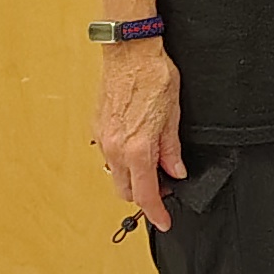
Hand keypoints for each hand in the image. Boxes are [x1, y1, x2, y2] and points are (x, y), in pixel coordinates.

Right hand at [95, 42, 183, 230]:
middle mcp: (115, 148)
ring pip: (115, 175)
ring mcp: (103, 139)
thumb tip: (175, 170)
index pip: (146, 194)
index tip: (164, 221)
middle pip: (126, 190)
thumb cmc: (153, 76)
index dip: (156, 213)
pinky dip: (123, 162)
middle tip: (165, 186)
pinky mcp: (98, 129)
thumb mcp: (173, 115)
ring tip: (154, 165)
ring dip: (133, 178)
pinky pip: (109, 157)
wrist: (129, 52)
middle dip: (145, 195)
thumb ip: (171, 149)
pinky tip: (138, 148)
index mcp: (137, 149)